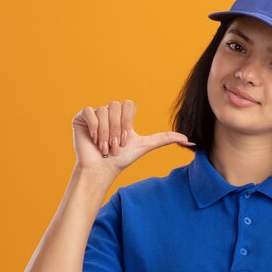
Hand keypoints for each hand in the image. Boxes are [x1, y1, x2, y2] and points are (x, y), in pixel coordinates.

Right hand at [71, 100, 194, 175]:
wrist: (103, 168)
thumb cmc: (122, 159)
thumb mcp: (146, 145)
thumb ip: (165, 138)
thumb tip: (191, 140)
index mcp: (123, 115)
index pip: (129, 104)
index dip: (128, 122)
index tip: (126, 139)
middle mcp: (109, 112)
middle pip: (116, 106)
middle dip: (118, 129)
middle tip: (115, 145)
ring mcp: (94, 113)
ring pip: (104, 111)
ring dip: (106, 132)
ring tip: (105, 146)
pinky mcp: (81, 116)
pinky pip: (90, 112)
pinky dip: (94, 128)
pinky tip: (94, 140)